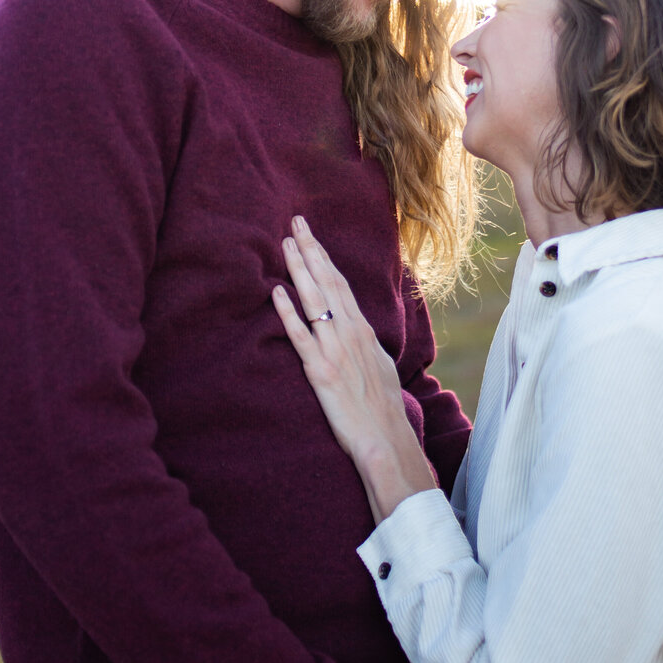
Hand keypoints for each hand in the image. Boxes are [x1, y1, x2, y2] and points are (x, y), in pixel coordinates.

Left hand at [273, 218, 436, 518]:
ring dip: (299, 270)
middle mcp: (350, 333)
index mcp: (364, 331)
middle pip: (328, 283)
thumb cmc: (382, 408)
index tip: (311, 236)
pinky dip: (288, 313)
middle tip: (295, 222)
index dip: (325, 257)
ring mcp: (335, 350)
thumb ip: (363, 344)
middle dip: (311, 250)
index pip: (341, 284)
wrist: (386, 439)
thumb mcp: (378, 366)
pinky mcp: (320, 372)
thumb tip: (353, 328)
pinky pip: (301, 336)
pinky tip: (276, 293)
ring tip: (285, 244)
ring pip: (314, 301)